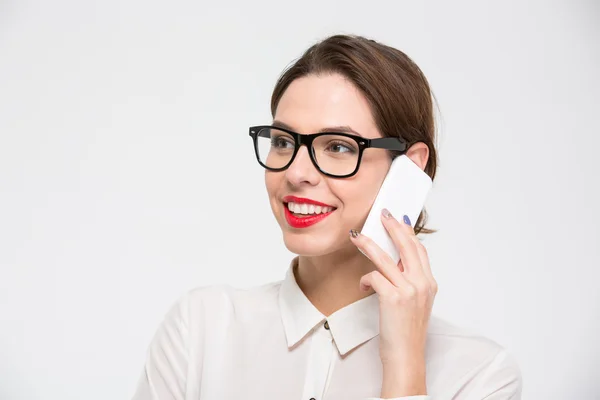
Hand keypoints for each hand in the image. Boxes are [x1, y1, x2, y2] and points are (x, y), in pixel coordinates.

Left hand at [349, 209, 437, 394]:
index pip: (420, 250)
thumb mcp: (415, 303)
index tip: (400, 220)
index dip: (409, 233)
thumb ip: (409, 281)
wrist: (406, 356)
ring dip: (368, 244)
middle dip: (393, 227)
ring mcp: (408, 290)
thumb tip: (395, 262)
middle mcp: (422, 284)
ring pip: (385, 258)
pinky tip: (363, 286)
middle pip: (407, 246)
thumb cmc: (407, 332)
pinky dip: (365, 279)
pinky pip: (374, 277)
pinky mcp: (393, 298)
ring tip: (357, 236)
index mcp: (429, 284)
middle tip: (383, 215)